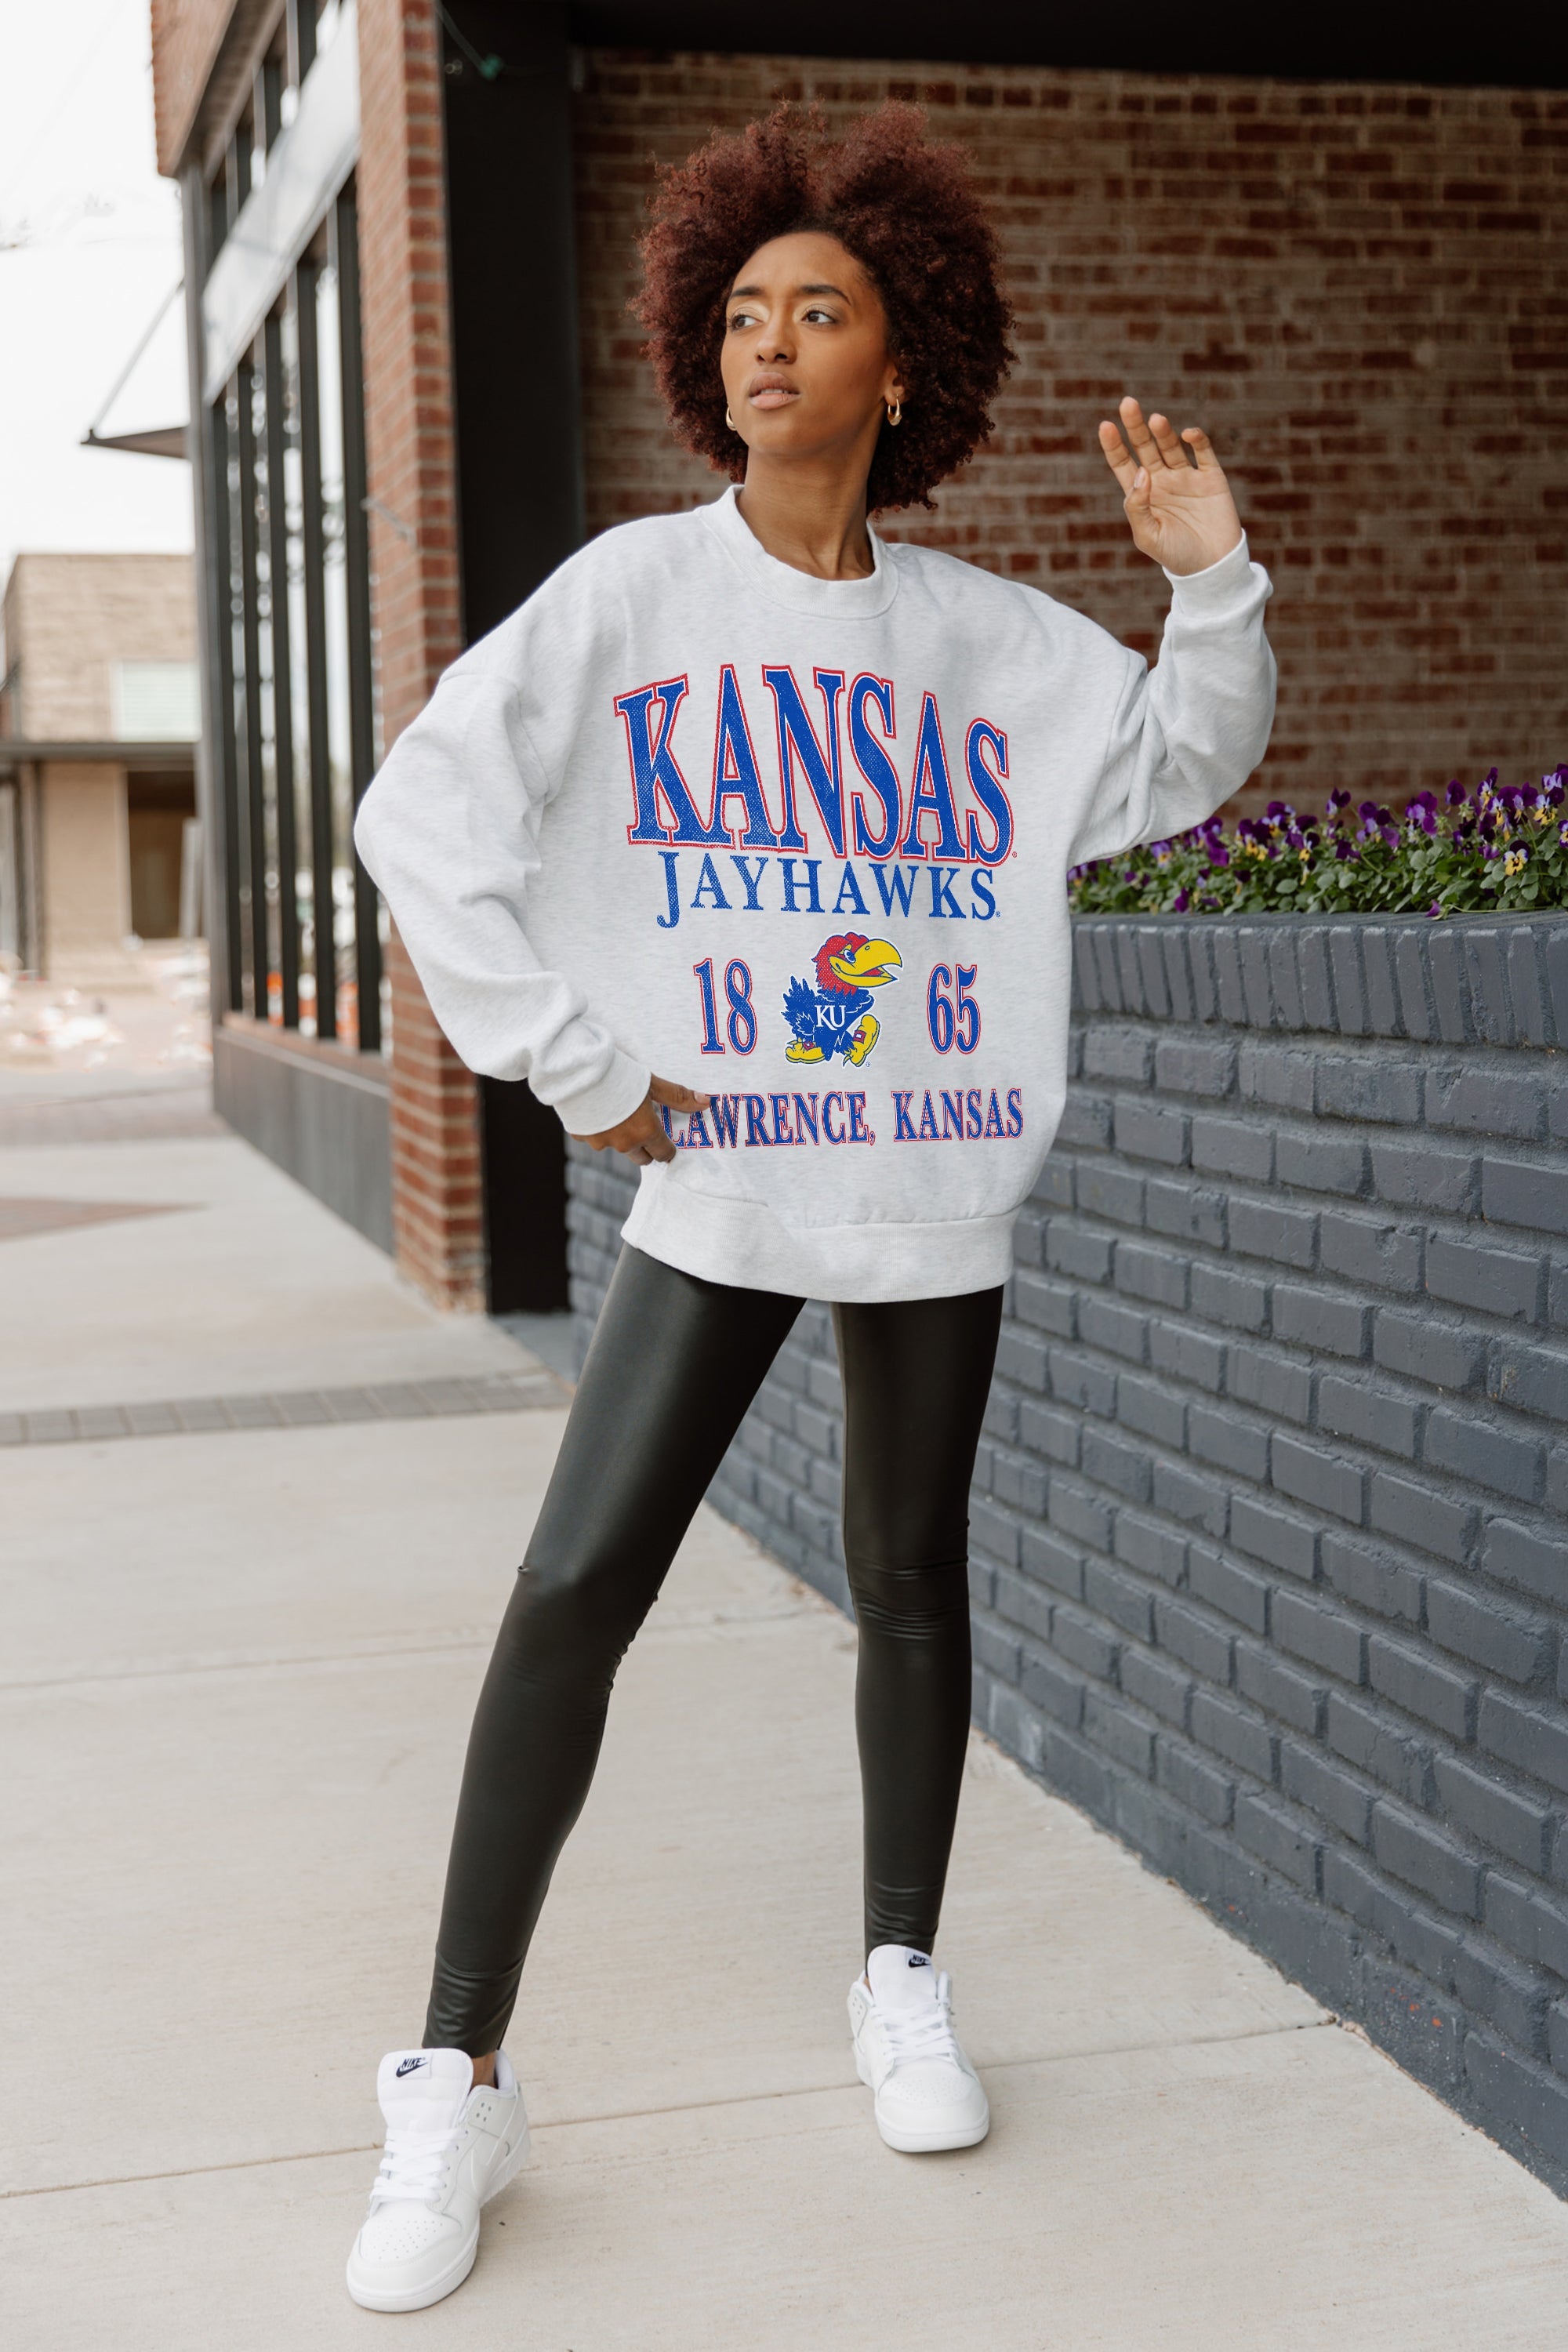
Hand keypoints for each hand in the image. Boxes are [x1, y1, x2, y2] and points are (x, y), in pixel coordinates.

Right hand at [575, 1074, 710, 1164]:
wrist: (578, 1069)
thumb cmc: (620, 1074)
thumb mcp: (652, 1083)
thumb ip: (677, 1096)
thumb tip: (706, 1102)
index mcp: (646, 1132)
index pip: (663, 1154)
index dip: (667, 1148)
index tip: (667, 1140)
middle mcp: (624, 1144)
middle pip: (641, 1157)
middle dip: (645, 1146)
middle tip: (644, 1125)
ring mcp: (600, 1143)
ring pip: (616, 1147)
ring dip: (620, 1137)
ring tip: (617, 1112)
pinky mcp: (580, 1136)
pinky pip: (593, 1138)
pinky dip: (598, 1128)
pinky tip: (597, 1109)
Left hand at [1098, 396, 1242, 577]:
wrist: (1212, 568)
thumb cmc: (1176, 556)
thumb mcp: (1148, 536)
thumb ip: (1137, 506)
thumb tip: (1141, 472)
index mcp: (1143, 495)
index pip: (1124, 464)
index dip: (1114, 445)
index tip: (1106, 426)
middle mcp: (1162, 481)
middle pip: (1145, 447)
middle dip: (1136, 426)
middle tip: (1127, 404)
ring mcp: (1187, 477)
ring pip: (1171, 446)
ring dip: (1162, 431)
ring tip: (1155, 420)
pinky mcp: (1211, 477)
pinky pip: (1203, 452)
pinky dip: (1196, 440)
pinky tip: (1186, 434)